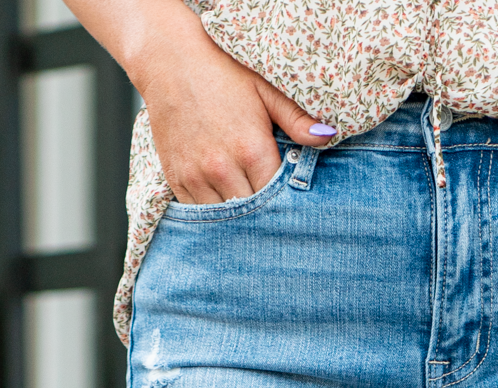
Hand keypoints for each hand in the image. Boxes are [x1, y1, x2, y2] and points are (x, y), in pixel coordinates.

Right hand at [131, 3, 335, 202]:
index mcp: (251, 149)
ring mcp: (197, 176)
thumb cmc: (222, 70)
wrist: (169, 58)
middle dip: (264, 215)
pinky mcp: (177, 179)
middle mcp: (223, 168)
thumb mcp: (265, 89)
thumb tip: (329, 137)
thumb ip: (297, 118)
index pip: (277, 198)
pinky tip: (223, 202)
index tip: (292, 202)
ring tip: (248, 208)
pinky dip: (212, 213)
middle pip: (252, 215)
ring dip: (237, 218)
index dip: (286, 203)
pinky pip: (198, 213)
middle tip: (273, 212)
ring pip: (224, 219)